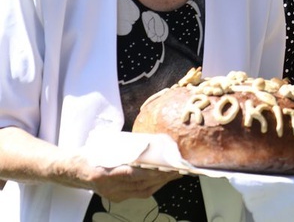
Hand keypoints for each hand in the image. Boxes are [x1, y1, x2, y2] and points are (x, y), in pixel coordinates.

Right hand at [65, 156, 181, 201]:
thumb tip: (147, 141)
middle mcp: (109, 187)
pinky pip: (138, 193)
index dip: (151, 171)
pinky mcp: (116, 197)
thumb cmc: (88, 155)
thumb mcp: (102, 146)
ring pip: (143, 191)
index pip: (132, 173)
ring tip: (175, 173)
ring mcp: (112, 194)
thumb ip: (122, 147)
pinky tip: (162, 179)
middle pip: (141, 184)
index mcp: (103, 173)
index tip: (166, 165)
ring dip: (161, 182)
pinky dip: (152, 185)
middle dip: (162, 176)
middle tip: (178, 167)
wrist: (70, 171)